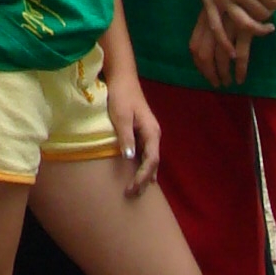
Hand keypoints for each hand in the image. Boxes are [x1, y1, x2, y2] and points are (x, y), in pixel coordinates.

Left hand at [108, 73, 162, 194]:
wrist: (122, 79)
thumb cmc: (121, 96)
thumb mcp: (121, 116)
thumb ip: (126, 137)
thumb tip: (130, 158)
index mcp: (152, 132)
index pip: (152, 160)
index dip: (143, 176)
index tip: (133, 187)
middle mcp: (154, 134)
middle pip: (153, 163)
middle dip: (144, 180)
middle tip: (132, 195)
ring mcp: (149, 134)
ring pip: (150, 160)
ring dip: (144, 175)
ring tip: (136, 191)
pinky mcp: (142, 132)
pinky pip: (145, 154)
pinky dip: (142, 167)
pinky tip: (138, 175)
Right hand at [180, 0, 275, 42]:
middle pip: (261, 12)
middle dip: (269, 13)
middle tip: (270, 8)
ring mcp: (222, 0)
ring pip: (244, 24)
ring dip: (257, 30)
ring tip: (265, 28)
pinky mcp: (209, 3)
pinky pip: (216, 28)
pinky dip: (225, 43)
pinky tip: (232, 52)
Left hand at [190, 0, 248, 86]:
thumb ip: (217, 17)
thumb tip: (212, 40)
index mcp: (206, 15)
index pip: (194, 45)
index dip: (199, 63)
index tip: (205, 73)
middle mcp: (215, 22)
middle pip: (204, 54)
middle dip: (209, 72)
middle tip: (217, 83)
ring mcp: (229, 25)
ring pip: (221, 58)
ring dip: (224, 74)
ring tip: (229, 82)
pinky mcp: (246, 28)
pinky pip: (241, 55)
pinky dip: (240, 69)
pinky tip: (241, 77)